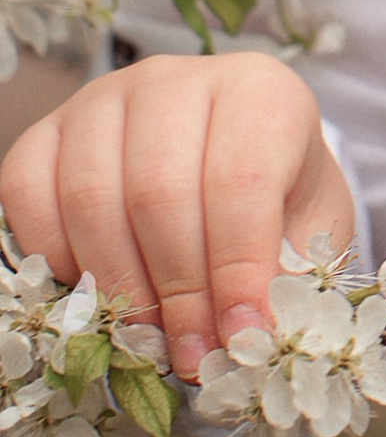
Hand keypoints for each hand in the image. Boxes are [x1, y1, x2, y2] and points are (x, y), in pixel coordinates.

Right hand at [0, 50, 353, 378]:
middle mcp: (176, 80)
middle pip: (159, 193)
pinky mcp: (48, 130)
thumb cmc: (278, 200)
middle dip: (178, 292)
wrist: (235, 162)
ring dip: (120, 287)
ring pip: (91, 198)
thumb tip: (250, 342)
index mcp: (260, 91)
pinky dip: (56, 258)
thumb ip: (283, 280)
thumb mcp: (306, 233)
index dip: (237, 270)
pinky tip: (97, 295)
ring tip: (153, 340)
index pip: (241, 181)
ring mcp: (104, 99)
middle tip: (193, 356)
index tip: (241, 338)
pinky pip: (27, 195)